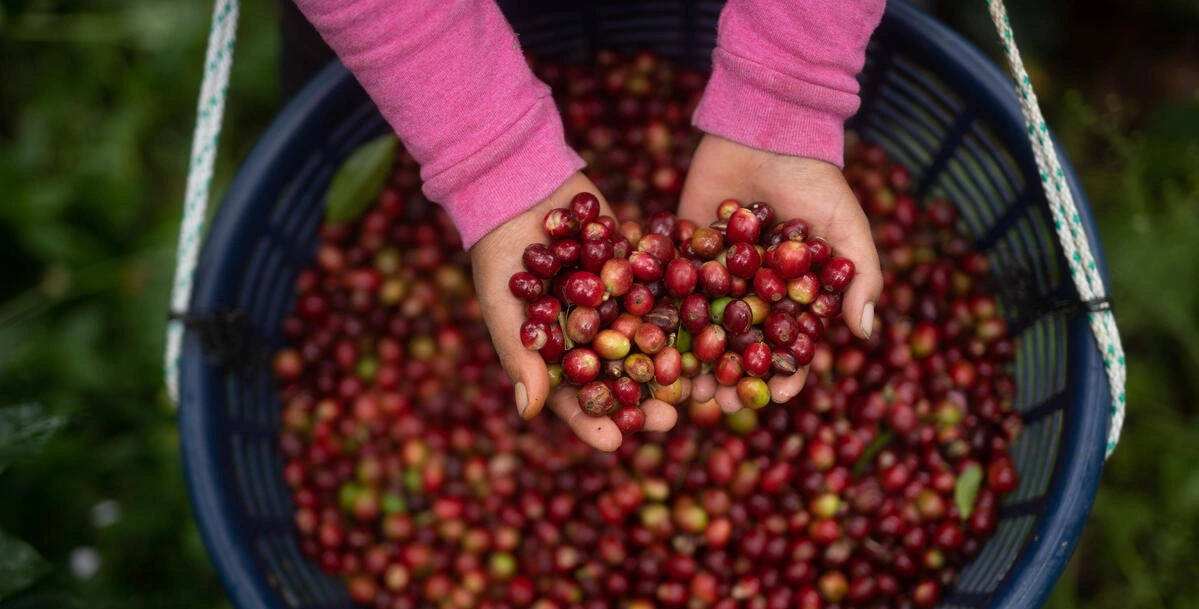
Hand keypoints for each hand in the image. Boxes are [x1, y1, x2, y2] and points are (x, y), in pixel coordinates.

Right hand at [471, 172, 679, 450]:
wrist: (518, 184)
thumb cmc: (498, 252)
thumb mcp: (504, 305)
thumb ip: (519, 355)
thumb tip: (528, 413)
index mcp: (557, 353)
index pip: (576, 398)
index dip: (594, 422)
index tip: (615, 443)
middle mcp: (592, 334)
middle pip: (622, 378)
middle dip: (645, 400)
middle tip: (670, 418)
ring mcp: (618, 302)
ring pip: (651, 340)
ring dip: (674, 362)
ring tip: (699, 383)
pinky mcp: (640, 269)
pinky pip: (665, 293)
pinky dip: (685, 309)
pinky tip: (709, 326)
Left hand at [678, 134, 883, 412]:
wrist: (764, 128)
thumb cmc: (814, 180)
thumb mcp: (847, 228)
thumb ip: (860, 277)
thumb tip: (865, 333)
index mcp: (790, 296)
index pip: (789, 347)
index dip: (787, 374)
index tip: (780, 397)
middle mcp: (750, 293)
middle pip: (738, 349)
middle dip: (729, 380)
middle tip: (716, 405)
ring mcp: (712, 276)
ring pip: (699, 330)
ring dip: (689, 361)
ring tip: (679, 387)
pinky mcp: (678, 253)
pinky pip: (666, 289)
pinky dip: (656, 315)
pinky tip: (646, 342)